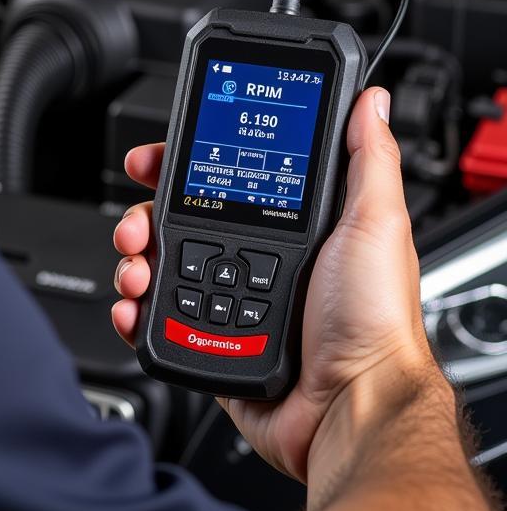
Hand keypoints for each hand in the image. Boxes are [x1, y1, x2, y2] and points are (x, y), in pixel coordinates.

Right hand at [111, 87, 434, 481]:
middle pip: (176, 221)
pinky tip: (135, 307)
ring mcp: (227, 302)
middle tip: (138, 223)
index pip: (221, 181)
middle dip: (143, 214)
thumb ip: (368, 159)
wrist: (349, 408)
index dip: (183, 165)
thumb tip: (371, 101)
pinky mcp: (209, 342)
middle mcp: (254, 260)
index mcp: (287, 229)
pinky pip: (157, 320)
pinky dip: (135, 311)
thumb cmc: (373, 323)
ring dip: (134, 261)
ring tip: (137, 269)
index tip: (155, 158)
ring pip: (159, 267)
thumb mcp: (376, 225)